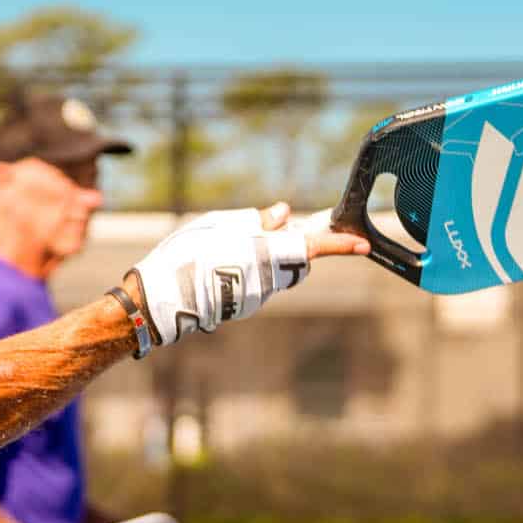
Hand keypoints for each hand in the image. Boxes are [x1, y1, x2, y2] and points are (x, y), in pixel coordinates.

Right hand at [127, 202, 369, 346]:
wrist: (158, 299)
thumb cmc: (186, 254)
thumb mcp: (220, 224)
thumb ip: (257, 220)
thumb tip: (283, 215)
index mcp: (265, 252)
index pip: (313, 246)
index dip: (340, 244)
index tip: (363, 243)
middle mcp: (268, 278)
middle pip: (295, 258)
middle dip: (290, 243)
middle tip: (268, 228)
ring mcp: (257, 297)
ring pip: (276, 270)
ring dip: (265, 255)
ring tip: (229, 246)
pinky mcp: (244, 307)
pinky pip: (257, 282)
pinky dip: (248, 269)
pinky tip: (219, 265)